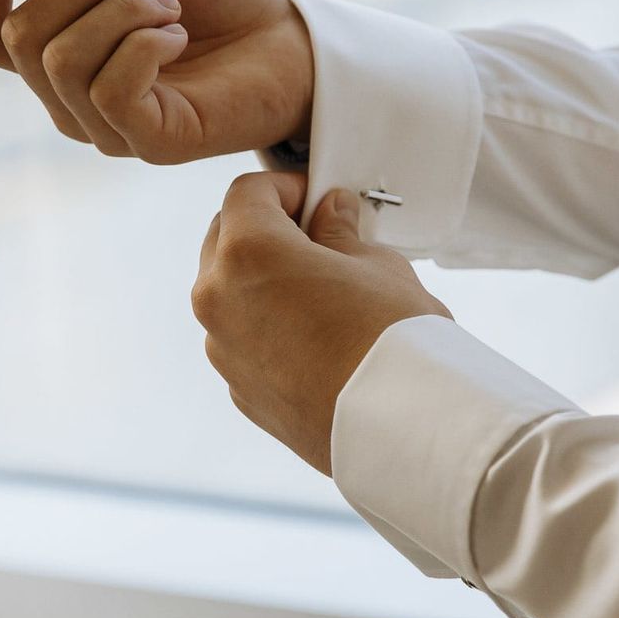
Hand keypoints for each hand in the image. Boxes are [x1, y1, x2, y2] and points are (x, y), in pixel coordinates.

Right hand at [0, 0, 313, 162]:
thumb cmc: (215, 0)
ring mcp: (104, 128)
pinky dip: (147, 43)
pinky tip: (178, 38)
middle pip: (21, 34)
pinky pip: (112, 88)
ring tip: (171, 8)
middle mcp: (66, 100)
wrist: (289, 34)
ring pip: (62, 58)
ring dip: (124, 10)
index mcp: (53, 55)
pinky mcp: (148, 144)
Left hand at [192, 172, 450, 473]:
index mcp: (247, 253)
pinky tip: (317, 338)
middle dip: (264, 229)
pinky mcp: (239, 390)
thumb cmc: (394, 339)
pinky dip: (267, 327)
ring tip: (320, 290)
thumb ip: (340, 233)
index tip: (317, 197)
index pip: (247, 194)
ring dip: (262, 281)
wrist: (401, 429)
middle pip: (225, 239)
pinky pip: (243, 340)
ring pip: (228, 294)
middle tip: (318, 237)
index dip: (285, 188)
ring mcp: (223, 350)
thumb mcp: (378, 264)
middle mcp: (217, 299)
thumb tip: (330, 214)